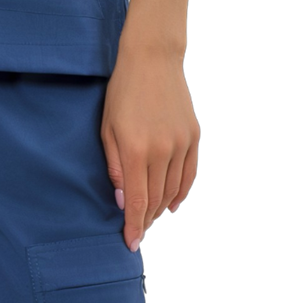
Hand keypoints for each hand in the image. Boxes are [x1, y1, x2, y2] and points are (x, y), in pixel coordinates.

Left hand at [101, 43, 199, 250]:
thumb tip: (123, 199)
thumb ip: (114, 167)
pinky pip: (190, 174)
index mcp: (136, 150)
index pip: (138, 201)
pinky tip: (173, 204)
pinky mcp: (194, 137)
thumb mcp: (107, 129)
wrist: (153, 59)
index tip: (130, 243)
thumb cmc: (122, 92)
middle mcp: (162, 150)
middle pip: (157, 199)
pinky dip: (182, 192)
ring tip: (151, 218)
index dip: (135, 226)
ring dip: (162, 208)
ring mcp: (182, 144)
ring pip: (174, 190)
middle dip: (146, 220)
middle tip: (138, 231)